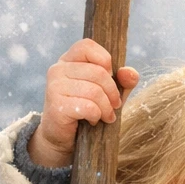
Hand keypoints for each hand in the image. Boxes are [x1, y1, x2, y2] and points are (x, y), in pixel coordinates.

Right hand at [28, 39, 139, 168]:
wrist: (63, 138)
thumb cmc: (86, 110)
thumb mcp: (108, 92)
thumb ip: (121, 80)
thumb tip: (130, 73)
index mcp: (68, 60)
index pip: (87, 46)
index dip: (105, 61)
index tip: (110, 78)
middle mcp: (58, 69)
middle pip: (98, 72)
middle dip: (113, 92)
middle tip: (115, 105)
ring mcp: (54, 87)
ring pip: (95, 91)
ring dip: (106, 107)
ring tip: (106, 115)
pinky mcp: (56, 106)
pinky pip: (88, 107)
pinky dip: (97, 116)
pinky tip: (92, 120)